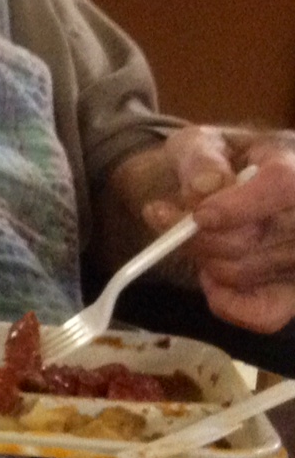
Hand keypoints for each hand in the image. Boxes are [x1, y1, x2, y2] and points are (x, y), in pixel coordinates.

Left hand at [132, 126, 294, 331]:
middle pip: (250, 239)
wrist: (240, 184)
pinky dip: (227, 303)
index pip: (281, 187)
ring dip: (204, 260)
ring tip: (198, 238)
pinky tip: (212, 279)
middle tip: (174, 220)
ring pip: (243, 271)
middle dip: (198, 235)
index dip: (238, 207)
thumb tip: (204, 188)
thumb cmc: (222, 162)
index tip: (200, 216)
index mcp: (294, 166)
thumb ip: (199, 157)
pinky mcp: (294, 293)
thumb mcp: (202, 142)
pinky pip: (265, 315)